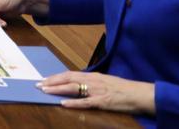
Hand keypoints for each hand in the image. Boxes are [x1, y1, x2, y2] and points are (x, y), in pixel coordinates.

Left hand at [38, 71, 155, 114]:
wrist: (140, 94)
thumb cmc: (123, 89)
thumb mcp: (105, 82)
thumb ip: (91, 83)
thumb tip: (77, 84)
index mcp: (93, 76)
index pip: (70, 74)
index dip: (55, 77)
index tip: (43, 79)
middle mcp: (93, 81)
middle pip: (68, 79)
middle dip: (51, 82)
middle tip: (38, 85)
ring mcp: (97, 91)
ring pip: (73, 88)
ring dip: (58, 89)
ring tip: (45, 91)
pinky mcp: (103, 101)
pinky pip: (85, 102)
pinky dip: (74, 103)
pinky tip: (64, 104)